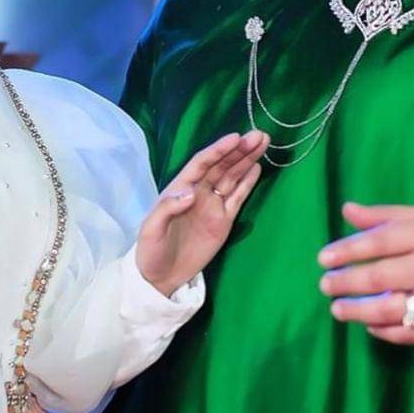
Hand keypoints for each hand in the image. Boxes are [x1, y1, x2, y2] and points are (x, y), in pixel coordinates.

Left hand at [136, 131, 267, 295]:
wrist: (161, 276)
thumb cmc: (151, 250)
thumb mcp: (151, 229)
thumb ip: (168, 208)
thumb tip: (192, 193)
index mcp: (180, 189)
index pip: (202, 163)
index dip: (218, 150)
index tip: (236, 138)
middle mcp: (198, 192)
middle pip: (221, 166)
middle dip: (239, 150)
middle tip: (259, 136)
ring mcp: (212, 205)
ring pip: (232, 177)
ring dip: (247, 160)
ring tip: (263, 143)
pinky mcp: (224, 220)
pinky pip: (238, 197)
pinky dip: (247, 182)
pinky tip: (256, 167)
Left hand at [317, 202, 413, 343]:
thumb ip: (385, 216)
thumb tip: (346, 210)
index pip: (379, 243)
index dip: (347, 251)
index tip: (323, 259)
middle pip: (380, 278)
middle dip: (346, 283)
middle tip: (325, 285)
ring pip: (391, 311)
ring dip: (358, 312)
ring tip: (337, 309)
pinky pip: (410, 334)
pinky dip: (384, 332)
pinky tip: (368, 325)